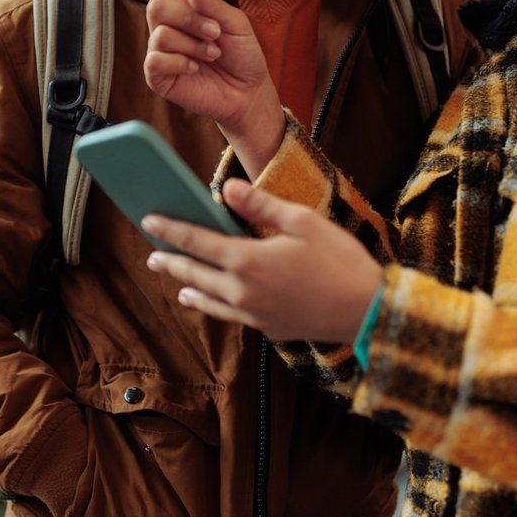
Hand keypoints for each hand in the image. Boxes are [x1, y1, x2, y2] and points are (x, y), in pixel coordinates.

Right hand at [99, 0, 284, 170]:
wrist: (247, 92)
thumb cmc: (242, 54)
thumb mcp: (235, 22)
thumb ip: (211, 4)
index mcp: (181, 4)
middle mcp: (164, 24)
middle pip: (157, 5)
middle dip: (191, 20)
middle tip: (214, 35)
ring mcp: (158, 50)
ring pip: (161, 34)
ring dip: (193, 44)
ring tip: (210, 55)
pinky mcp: (157, 76)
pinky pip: (157, 60)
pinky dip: (181, 63)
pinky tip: (194, 69)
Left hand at [142, 179, 382, 342]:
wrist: (366, 312)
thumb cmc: (339, 261)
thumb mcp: (303, 222)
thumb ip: (260, 206)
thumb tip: (226, 188)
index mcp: (248, 260)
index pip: (197, 242)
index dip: (171, 230)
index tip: (149, 220)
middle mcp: (242, 291)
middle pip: (195, 274)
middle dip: (171, 262)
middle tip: (152, 255)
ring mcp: (253, 314)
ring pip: (209, 301)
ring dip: (190, 287)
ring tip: (177, 282)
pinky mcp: (268, 328)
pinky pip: (232, 315)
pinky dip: (215, 306)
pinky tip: (216, 302)